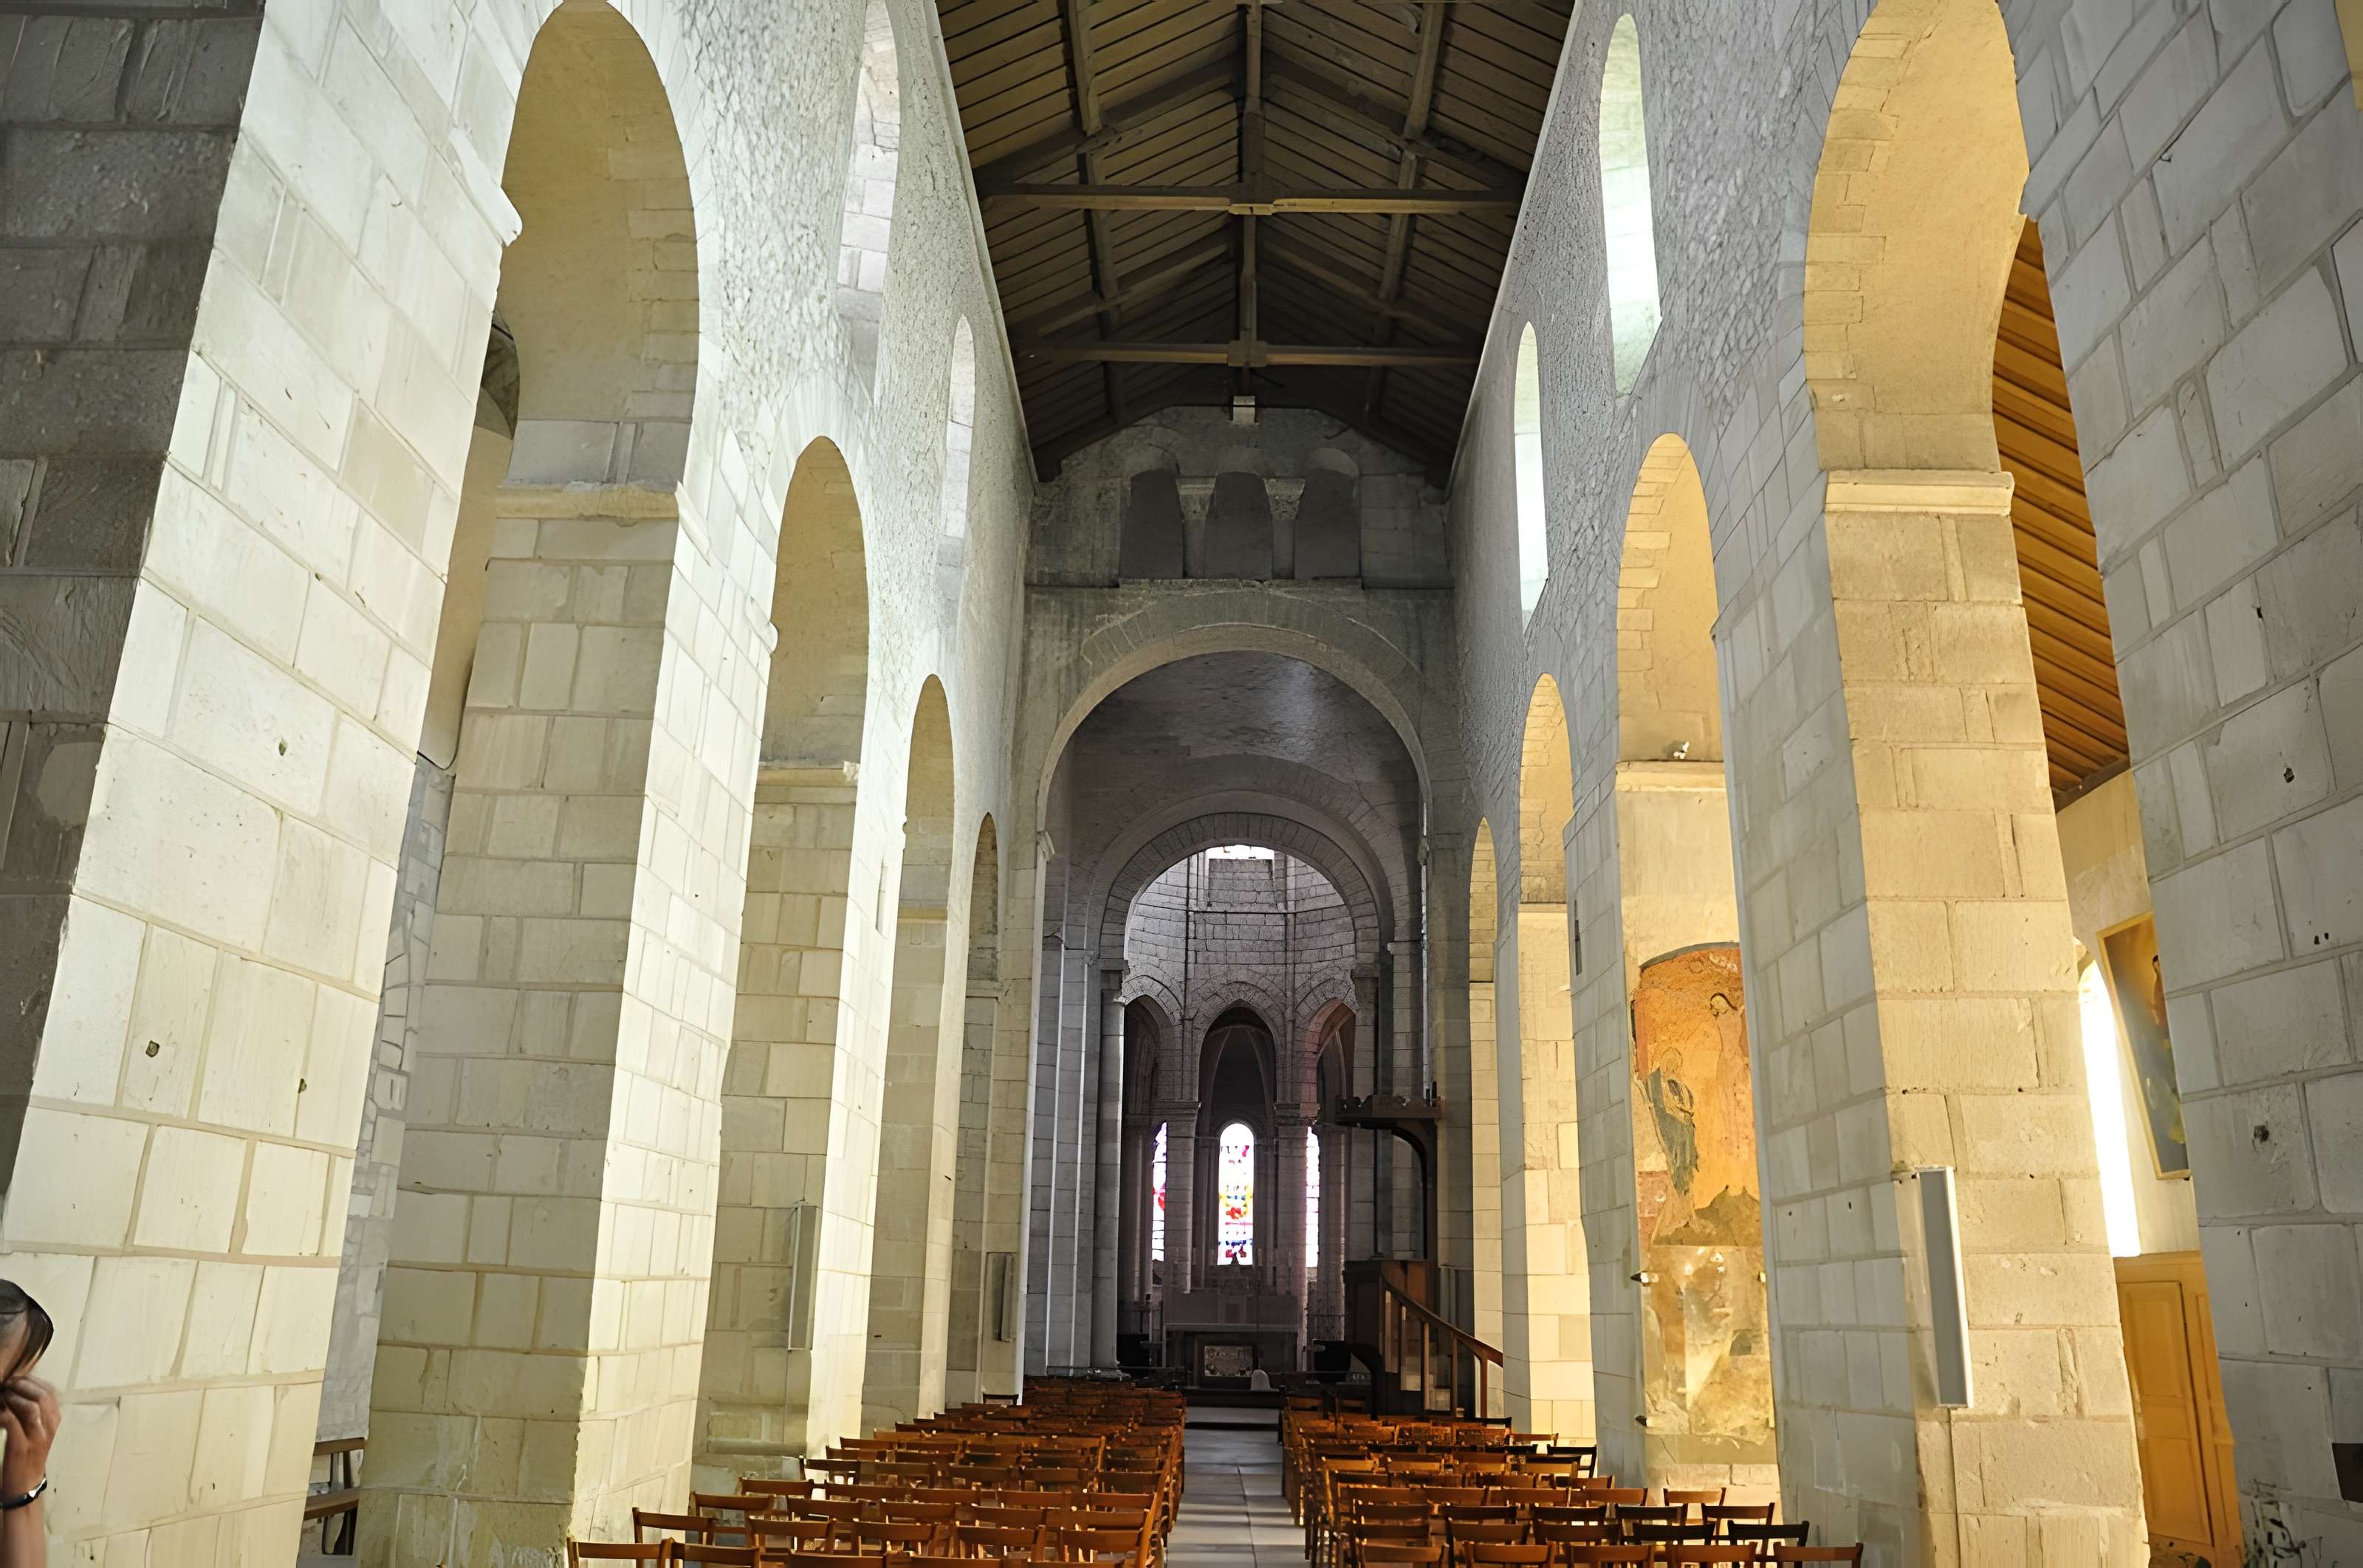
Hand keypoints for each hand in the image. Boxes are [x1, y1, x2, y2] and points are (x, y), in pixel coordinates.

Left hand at [0, 1377, 58, 1496]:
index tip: (18, 1377)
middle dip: (22, 1385)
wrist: (24, 1484)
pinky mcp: (21, 1447)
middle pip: (42, 1396)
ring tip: (2, 1395)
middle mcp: (50, 1427)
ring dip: (13, 1397)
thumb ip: (35, 1413)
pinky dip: (3, 1413)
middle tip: (7, 1383)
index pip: (50, 1391)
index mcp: (55, 1421)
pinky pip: (12, 1422)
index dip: (33, 1380)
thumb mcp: (38, 1432)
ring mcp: (37, 1437)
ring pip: (31, 1406)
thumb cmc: (28, 1455)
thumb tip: (19, 1392)